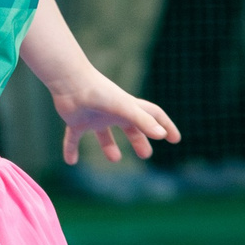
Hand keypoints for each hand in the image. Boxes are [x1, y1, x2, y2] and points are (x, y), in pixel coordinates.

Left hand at [51, 68, 176, 165]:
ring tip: (114, 159)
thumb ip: (142, 121)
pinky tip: (71, 161)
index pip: (152, 115)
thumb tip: (162, 135)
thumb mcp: (124, 108)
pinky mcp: (76, 122)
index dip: (164, 125)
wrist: (70, 82)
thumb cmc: (99, 92)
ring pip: (103, 134)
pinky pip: (73, 139)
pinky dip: (71, 150)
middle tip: (145, 155)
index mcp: (127, 107)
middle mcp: (111, 112)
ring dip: (109, 146)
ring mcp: (93, 117)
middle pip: (129, 127)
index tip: (174, 139)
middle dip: (138, 140)